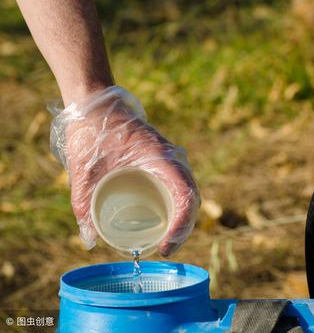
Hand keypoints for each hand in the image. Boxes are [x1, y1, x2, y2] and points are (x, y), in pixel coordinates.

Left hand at [50, 86, 199, 256]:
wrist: (95, 103)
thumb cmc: (91, 131)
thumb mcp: (84, 169)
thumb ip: (83, 204)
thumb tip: (89, 241)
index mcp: (159, 157)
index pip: (186, 195)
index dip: (182, 224)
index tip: (164, 245)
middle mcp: (171, 158)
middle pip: (191, 197)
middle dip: (184, 227)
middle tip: (164, 248)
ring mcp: (169, 158)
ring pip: (188, 192)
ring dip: (183, 217)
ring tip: (166, 239)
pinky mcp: (163, 160)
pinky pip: (179, 185)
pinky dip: (178, 205)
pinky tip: (166, 220)